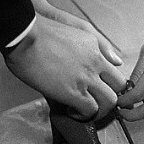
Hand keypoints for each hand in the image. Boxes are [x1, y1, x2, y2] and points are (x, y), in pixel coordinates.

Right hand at [3, 0, 125, 120]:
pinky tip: (73, 112)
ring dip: (100, 109)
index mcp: (95, 49)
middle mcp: (96, 64)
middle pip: (119, 87)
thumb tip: (116, 60)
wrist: (24, 36)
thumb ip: (98, 44)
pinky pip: (90, 110)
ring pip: (109, 101)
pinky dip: (84, 115)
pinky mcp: (73, 92)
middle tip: (99, 102)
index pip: (116, 70)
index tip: (103, 89)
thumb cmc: (42, 31)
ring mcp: (86, 79)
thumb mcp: (76, 28)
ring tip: (87, 110)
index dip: (112, 83)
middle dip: (112, 97)